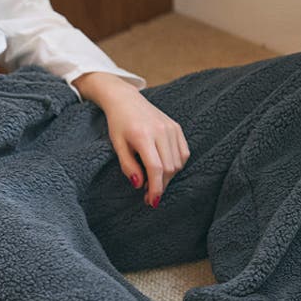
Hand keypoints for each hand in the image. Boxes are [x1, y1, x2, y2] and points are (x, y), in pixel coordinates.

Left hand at [72, 72, 189, 206]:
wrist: (125, 99)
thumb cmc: (118, 123)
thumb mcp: (117, 145)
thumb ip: (128, 165)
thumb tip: (139, 185)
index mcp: (143, 135)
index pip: (156, 168)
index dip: (155, 188)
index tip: (152, 202)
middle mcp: (160, 131)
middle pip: (169, 168)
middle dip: (160, 185)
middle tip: (148, 194)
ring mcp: (171, 128)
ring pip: (178, 162)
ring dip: (168, 176)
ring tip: (153, 179)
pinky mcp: (177, 127)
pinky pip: (183, 153)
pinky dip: (176, 164)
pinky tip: (164, 167)